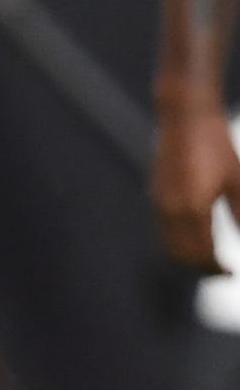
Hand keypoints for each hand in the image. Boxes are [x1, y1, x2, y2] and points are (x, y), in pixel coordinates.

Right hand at [153, 97, 239, 271]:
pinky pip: (165, 228)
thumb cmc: (216, 145)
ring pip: (170, 243)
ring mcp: (161, 201)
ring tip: (209, 259)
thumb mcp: (238, 181)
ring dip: (188, 256)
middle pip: (182, 254)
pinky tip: (196, 236)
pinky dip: (178, 240)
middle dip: (200, 268)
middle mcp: (172, 209)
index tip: (230, 273)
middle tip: (220, 272)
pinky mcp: (157, 193)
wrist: (184, 116)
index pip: (202, 253)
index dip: (216, 268)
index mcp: (194, 208)